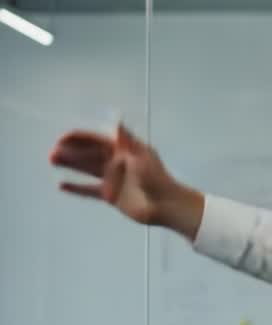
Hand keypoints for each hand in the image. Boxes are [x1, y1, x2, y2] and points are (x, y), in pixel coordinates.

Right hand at [49, 124, 204, 240]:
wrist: (166, 205)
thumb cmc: (156, 178)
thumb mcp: (142, 156)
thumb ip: (127, 140)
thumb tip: (117, 120)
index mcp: (124, 151)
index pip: (98, 141)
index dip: (81, 138)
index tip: (62, 138)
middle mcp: (116, 163)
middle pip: (89, 155)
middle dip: (71, 152)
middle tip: (52, 153)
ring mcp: (113, 180)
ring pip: (87, 170)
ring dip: (71, 165)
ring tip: (52, 161)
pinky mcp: (111, 196)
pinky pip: (90, 190)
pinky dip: (77, 188)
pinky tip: (61, 184)